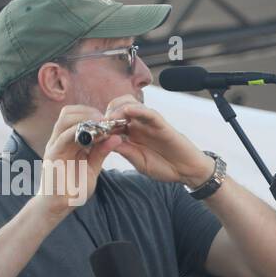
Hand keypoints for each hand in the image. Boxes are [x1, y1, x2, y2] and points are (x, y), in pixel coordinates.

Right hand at [36, 105, 127, 215]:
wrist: (58, 206)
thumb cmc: (74, 188)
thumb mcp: (92, 167)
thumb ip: (101, 152)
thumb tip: (116, 137)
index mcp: (68, 141)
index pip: (75, 116)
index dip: (91, 113)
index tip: (109, 119)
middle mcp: (59, 140)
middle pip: (68, 113)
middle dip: (88, 112)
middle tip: (105, 119)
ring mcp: (55, 146)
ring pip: (65, 121)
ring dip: (83, 118)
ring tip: (100, 124)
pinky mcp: (53, 155)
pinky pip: (63, 138)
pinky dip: (78, 132)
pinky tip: (93, 135)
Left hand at [102, 95, 216, 186]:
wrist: (187, 171)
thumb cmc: (164, 167)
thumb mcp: (138, 161)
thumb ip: (123, 150)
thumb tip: (103, 141)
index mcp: (131, 133)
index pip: (112, 121)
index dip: (99, 123)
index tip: (88, 129)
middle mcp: (139, 124)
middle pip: (117, 108)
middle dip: (106, 113)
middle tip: (98, 124)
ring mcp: (149, 123)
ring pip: (130, 104)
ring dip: (117, 109)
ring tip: (110, 119)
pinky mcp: (161, 124)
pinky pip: (148, 112)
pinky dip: (137, 109)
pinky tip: (127, 111)